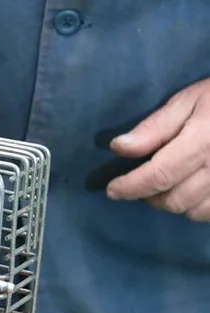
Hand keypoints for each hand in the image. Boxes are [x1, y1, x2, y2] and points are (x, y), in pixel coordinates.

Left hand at [107, 78, 209, 220]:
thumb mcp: (188, 101)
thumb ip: (154, 127)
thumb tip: (118, 148)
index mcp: (202, 143)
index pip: (159, 176)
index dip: (131, 187)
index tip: (112, 190)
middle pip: (175, 200)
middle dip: (149, 196)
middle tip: (139, 183)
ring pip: (194, 211)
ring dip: (172, 203)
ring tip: (164, 186)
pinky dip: (197, 208)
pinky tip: (190, 192)